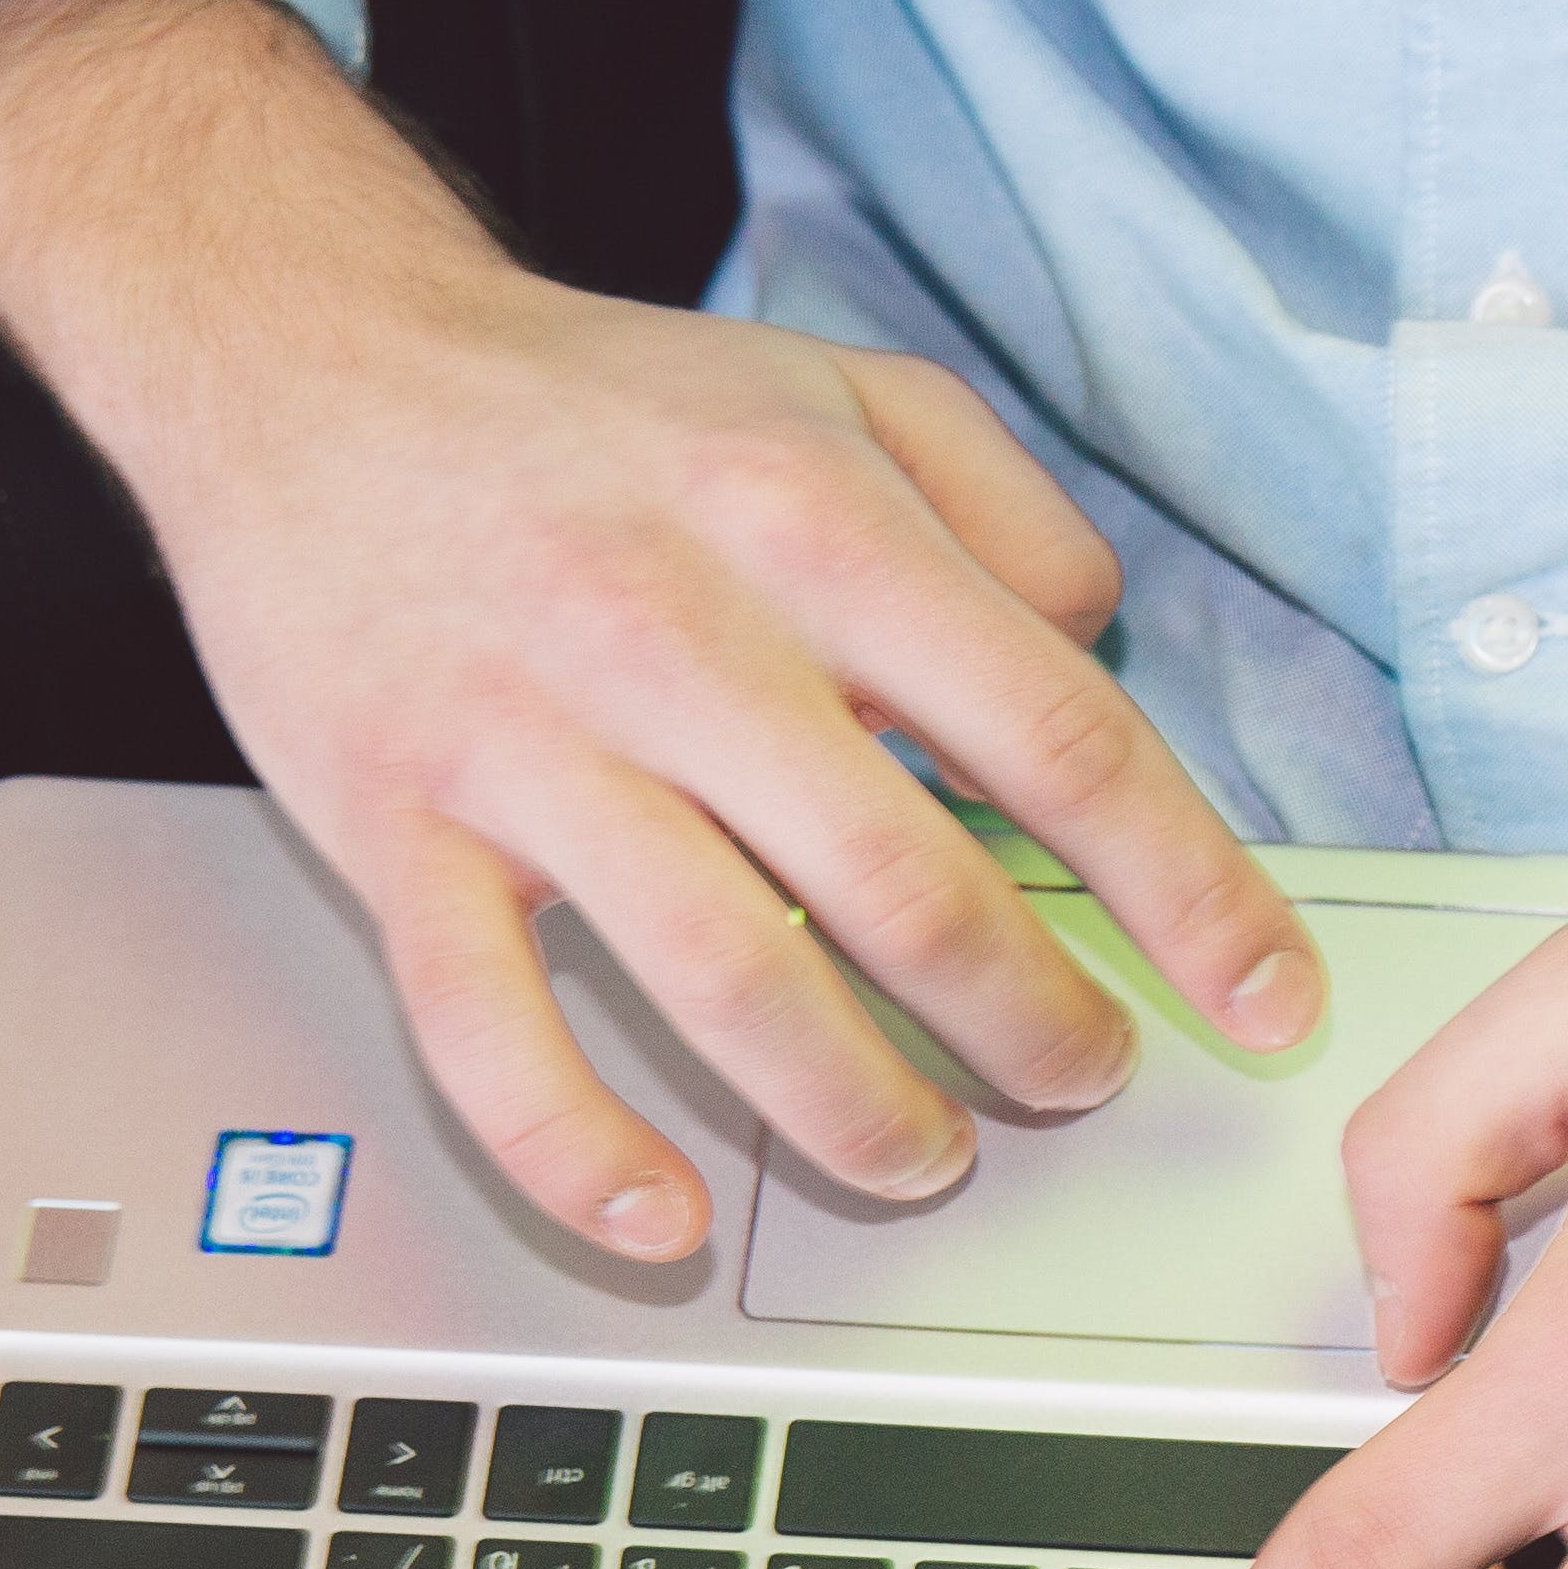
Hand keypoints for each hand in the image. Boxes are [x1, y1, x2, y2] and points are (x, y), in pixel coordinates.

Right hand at [0, 0, 1322, 1257]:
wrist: (303, 352)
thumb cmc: (596, 407)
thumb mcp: (839, 388)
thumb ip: (1005, 508)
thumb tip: (1107, 652)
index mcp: (815, 525)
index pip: (1063, 744)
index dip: (1191, 896)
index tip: (1264, 998)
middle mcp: (679, 635)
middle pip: (917, 895)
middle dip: (1039, 1025)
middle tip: (1085, 1074)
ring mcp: (528, 743)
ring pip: (732, 986)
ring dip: (862, 1111)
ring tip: (927, 1152)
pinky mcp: (395, 825)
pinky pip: (487, 1030)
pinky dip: (578, 1151)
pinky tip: (664, 1216)